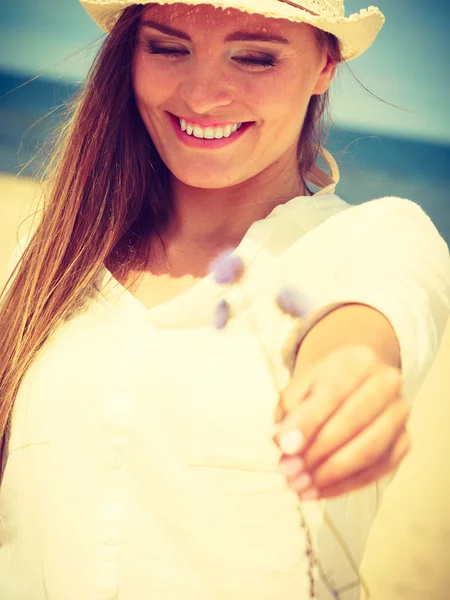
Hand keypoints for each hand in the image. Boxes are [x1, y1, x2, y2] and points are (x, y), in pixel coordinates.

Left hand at [273, 344, 411, 499]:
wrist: (357, 382)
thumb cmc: (323, 385)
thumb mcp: (301, 385)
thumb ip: (290, 410)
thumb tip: (282, 443)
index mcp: (358, 360)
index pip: (333, 393)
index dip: (308, 422)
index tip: (284, 447)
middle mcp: (387, 382)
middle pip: (354, 421)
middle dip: (318, 452)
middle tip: (289, 473)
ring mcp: (400, 412)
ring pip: (370, 449)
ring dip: (332, 474)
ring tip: (301, 487)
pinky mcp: (404, 441)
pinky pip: (378, 469)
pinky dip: (346, 485)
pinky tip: (319, 491)